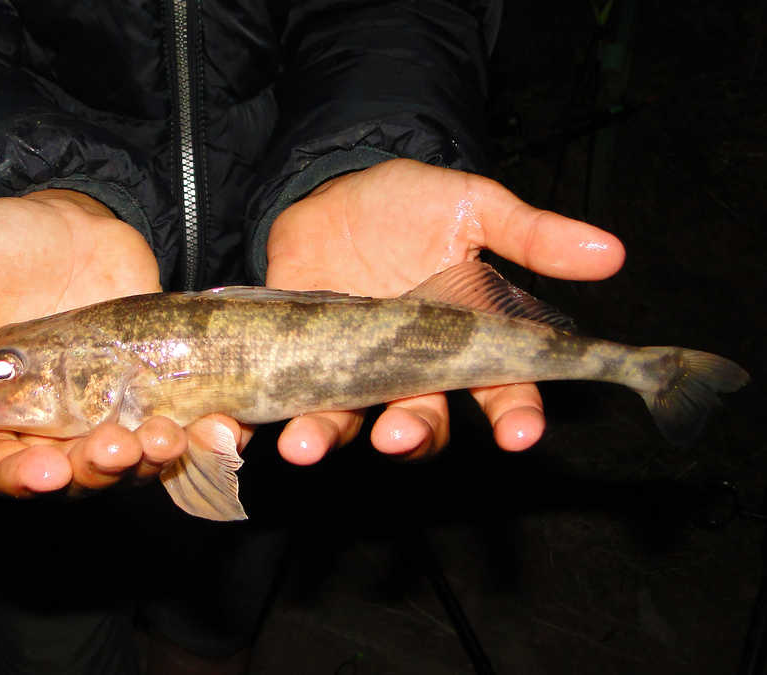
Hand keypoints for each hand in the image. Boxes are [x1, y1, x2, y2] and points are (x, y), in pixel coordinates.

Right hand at [0, 190, 192, 496]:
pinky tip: (211, 427)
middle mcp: (43, 424)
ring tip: (164, 438)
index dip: (16, 477)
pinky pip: (170, 427)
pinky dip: (193, 437)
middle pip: (67, 476)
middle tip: (118, 448)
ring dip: (146, 461)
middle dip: (94, 471)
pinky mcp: (149, 392)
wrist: (73, 219)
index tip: (45, 469)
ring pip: (123, 461)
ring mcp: (100, 411)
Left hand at [266, 158, 624, 461]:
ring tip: (306, 445)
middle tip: (398, 436)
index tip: (519, 433)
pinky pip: (283, 399)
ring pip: (350, 420)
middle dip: (412, 434)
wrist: (334, 187)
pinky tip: (238, 426)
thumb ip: (532, 234)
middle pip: (421, 421)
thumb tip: (612, 252)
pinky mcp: (296, 359)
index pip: (501, 391)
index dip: (515, 415)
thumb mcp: (473, 205)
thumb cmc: (411, 202)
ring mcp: (350, 368)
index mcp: (461, 342)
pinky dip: (261, 419)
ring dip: (330, 436)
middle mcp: (408, 368)